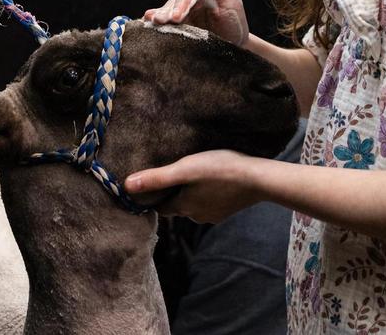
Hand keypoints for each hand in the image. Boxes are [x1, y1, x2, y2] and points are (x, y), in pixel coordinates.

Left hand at [125, 150, 262, 223]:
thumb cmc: (219, 170)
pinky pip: (211, 201)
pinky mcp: (228, 208)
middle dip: (173, 193)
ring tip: (193, 174)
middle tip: (172, 174)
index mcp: (183, 207)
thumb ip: (156, 178)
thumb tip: (127, 186)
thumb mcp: (184, 169)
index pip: (160, 207)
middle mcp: (197, 216)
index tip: (150, 184)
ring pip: (195, 203)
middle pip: (177, 206)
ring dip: (191, 192)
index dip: (154, 197)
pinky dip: (207, 192)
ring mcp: (215, 214)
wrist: (258, 179)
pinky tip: (212, 179)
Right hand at [142, 0, 248, 46]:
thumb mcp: (232, 1)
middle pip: (175, 2)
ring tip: (152, 22)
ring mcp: (182, 14)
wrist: (235, 45)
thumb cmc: (234, 22)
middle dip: (167, 11)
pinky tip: (145, 23)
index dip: (182, 4)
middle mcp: (189, 1)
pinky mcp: (178, 27)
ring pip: (168, 11)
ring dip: (160, 16)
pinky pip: (166, 23)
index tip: (177, 17)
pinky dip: (154, 22)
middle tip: (160, 21)